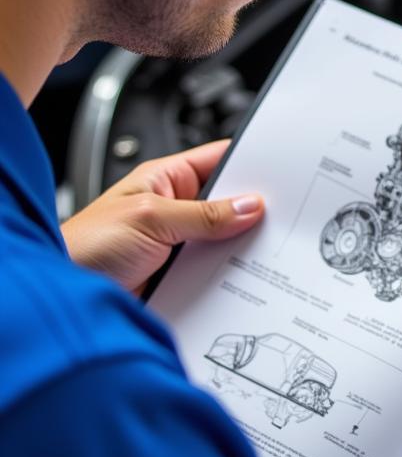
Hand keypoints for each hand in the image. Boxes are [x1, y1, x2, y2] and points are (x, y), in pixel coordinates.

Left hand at [61, 140, 263, 293]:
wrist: (61, 297)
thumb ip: (204, 214)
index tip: (284, 172)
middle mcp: (176, 210)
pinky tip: (246, 280)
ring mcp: (180, 245)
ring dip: (242, 250)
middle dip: (254, 212)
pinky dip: (231, 278)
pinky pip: (216, 273)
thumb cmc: (85, 247)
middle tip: (282, 218)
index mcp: (166, 180)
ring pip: (227, 242)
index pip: (221, 160)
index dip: (254, 162)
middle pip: (231, 205)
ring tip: (266, 251)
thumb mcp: (150, 219)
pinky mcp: (181, 277)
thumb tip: (249, 206)